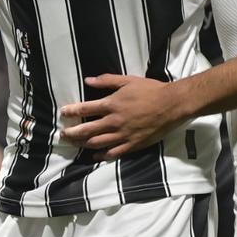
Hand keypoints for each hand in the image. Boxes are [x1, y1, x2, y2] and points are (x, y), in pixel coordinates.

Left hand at [59, 74, 184, 159]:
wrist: (172, 105)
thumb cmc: (151, 90)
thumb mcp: (129, 80)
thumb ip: (107, 80)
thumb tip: (88, 80)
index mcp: (112, 104)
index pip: (84, 109)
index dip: (71, 112)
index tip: (63, 113)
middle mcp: (114, 122)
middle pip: (86, 130)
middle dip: (72, 133)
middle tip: (63, 134)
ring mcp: (123, 135)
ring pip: (96, 143)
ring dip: (82, 144)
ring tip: (75, 144)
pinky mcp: (132, 145)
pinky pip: (113, 153)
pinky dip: (101, 155)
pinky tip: (95, 155)